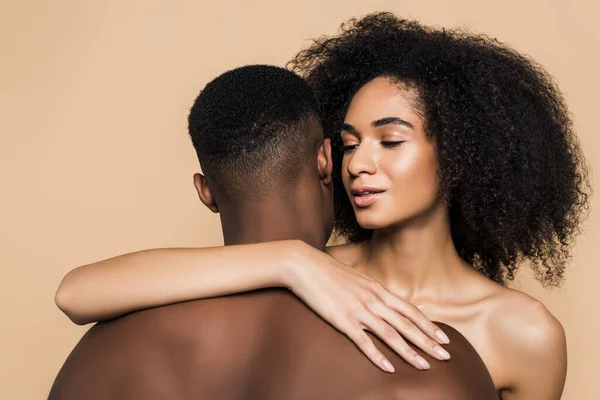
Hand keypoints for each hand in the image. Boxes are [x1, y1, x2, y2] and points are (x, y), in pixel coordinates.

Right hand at [285, 243, 450, 372]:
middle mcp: (373, 300)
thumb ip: (370, 291)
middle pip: (406, 324)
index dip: (428, 325)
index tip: (444, 337)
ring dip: (410, 352)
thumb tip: (381, 301)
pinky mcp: (342, 320)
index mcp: (377, 289)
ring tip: (426, 365)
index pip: (409, 310)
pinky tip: (390, 368)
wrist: (304, 265)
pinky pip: (364, 342)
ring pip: (391, 334)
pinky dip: (378, 356)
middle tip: (446, 356)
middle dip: (428, 341)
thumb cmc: (328, 271)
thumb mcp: (356, 278)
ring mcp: (359, 310)